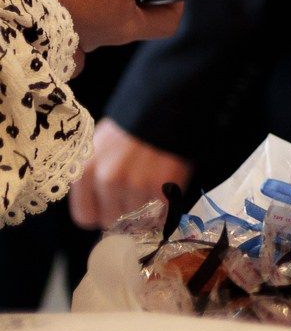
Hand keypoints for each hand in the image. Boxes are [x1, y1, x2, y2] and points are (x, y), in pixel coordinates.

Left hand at [69, 118, 190, 230]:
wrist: (161, 109)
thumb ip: (94, 178)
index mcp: (85, 173)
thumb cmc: (127, 130)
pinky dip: (166, 206)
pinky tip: (166, 190)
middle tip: (135, 199)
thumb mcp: (97, 150)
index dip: (100, 214)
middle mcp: (107, 181)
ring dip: (147, 209)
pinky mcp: (163, 186)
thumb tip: (102, 207)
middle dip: (123, 214)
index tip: (110, 209)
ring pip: (138, 218)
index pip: (85, 217)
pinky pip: (163, 212)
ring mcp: (137, 185)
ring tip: (152, 188)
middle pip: (112, 220)